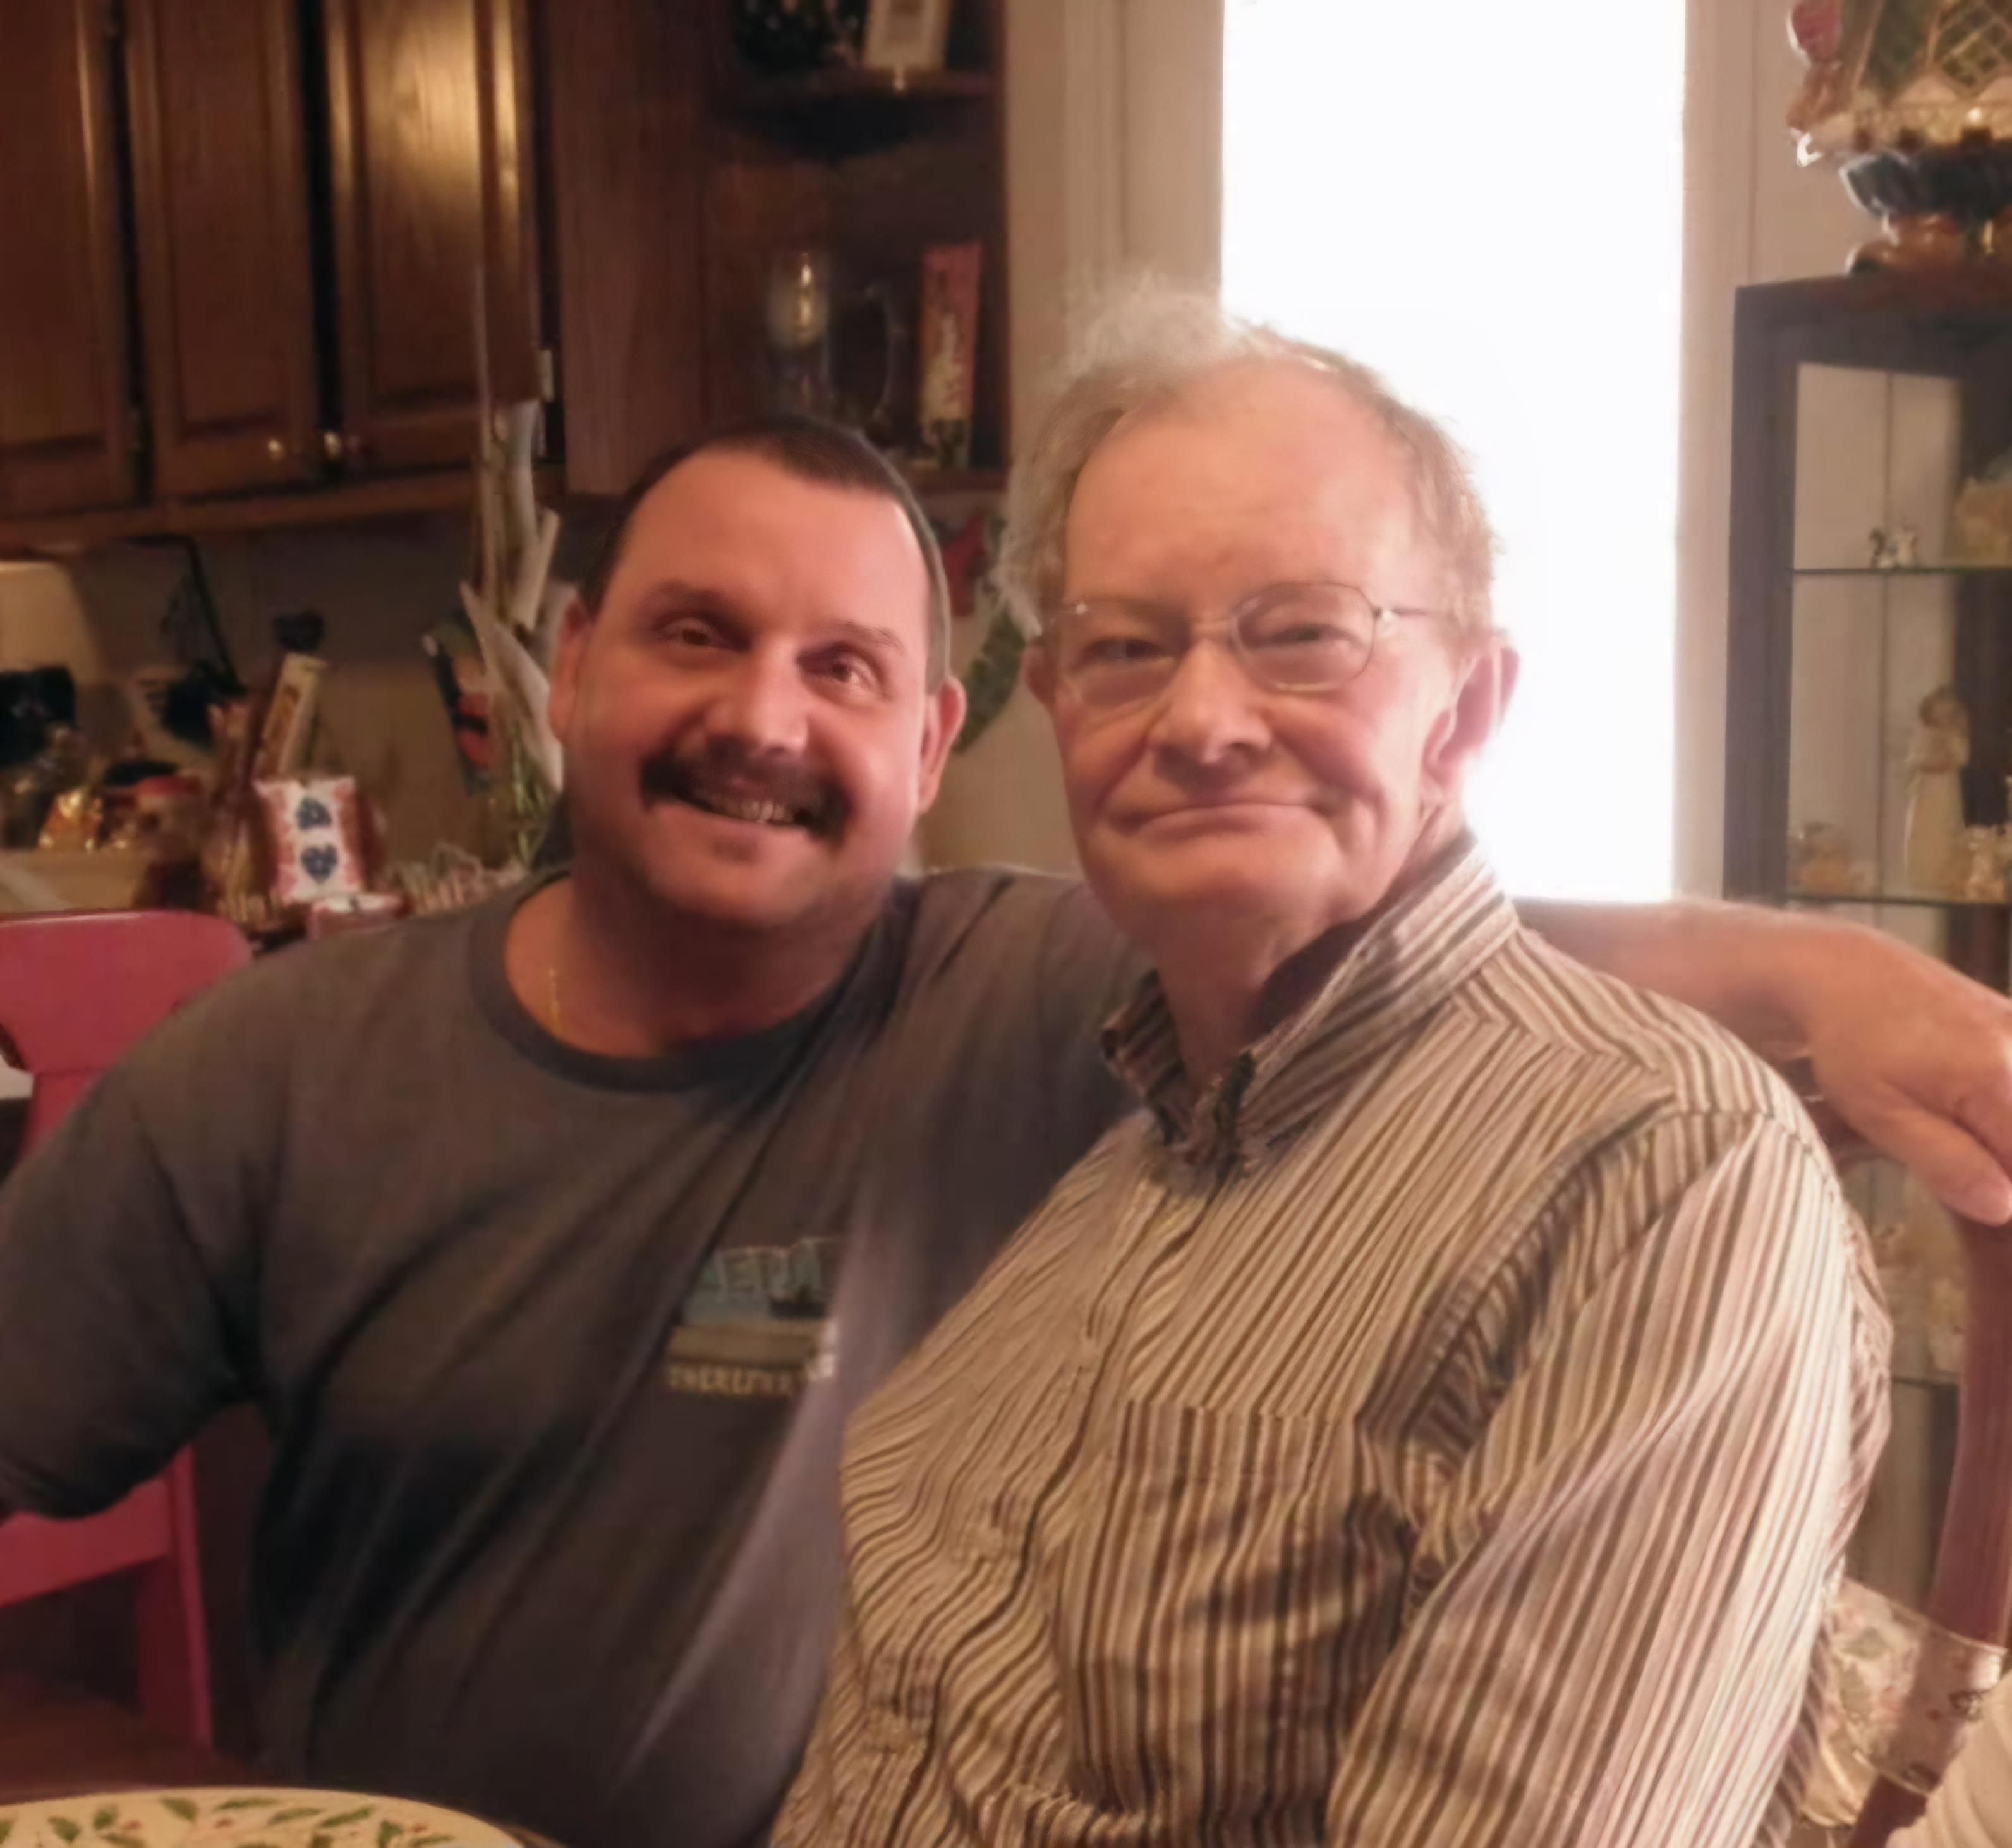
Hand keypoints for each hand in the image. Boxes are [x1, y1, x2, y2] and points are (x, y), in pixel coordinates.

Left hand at [1794, 929, 2011, 1223]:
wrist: (1843, 971)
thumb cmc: (1850, 1045)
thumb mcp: (1881, 1115)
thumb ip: (1947, 1163)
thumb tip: (2005, 1208)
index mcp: (1997, 1083)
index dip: (2002, 1190)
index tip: (1972, 1189)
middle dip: (2002, 1159)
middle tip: (1955, 1151)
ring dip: (1998, 1132)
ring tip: (1950, 1120)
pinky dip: (1999, 1101)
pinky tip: (1964, 1098)